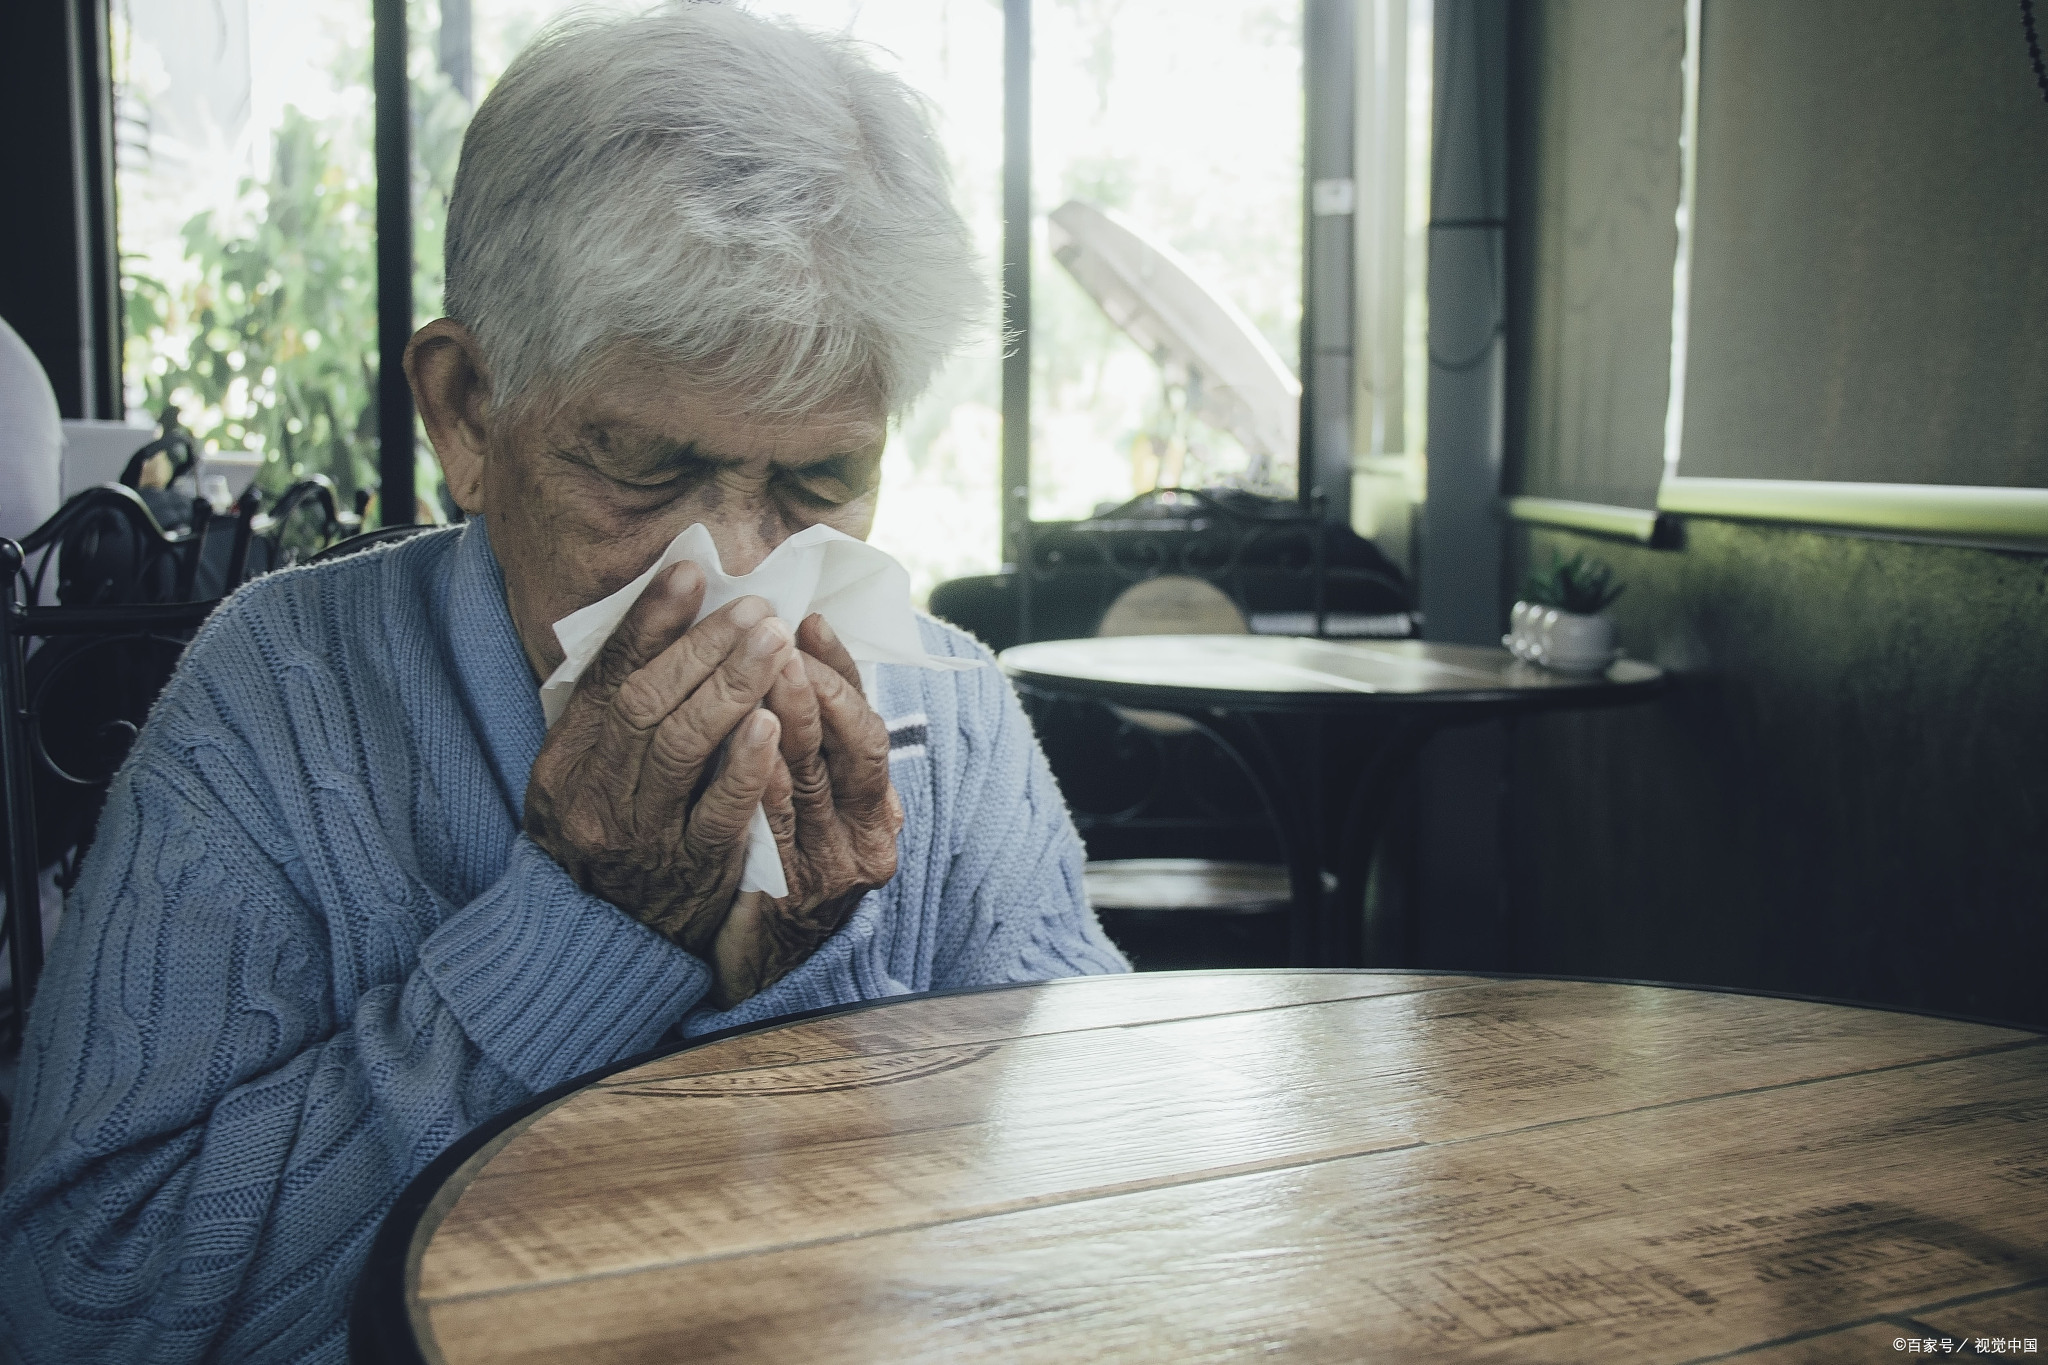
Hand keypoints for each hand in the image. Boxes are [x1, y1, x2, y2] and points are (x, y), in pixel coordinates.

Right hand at [524, 562, 796, 954]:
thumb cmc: (608, 837)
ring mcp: (639, 835)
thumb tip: (663, 623)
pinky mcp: (689, 870)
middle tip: (755, 608)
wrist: (601, 943)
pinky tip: (772, 719)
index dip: (649, 621)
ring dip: (732, 685)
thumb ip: (612, 713)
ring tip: (774, 642)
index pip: (606, 677)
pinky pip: (719, 810)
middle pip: (647, 703)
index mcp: (564, 762)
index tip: (691, 572)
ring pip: (682, 746)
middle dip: (703, 647)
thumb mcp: (585, 775)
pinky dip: (746, 762)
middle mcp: (592, 796)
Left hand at [707, 614, 902, 1006]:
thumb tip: (796, 667)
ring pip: (817, 778)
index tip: (811, 622)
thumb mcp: (812, 811)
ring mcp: (835, 868)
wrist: (761, 970)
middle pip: (852, 745)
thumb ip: (813, 752)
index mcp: (876, 805)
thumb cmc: (782, 872)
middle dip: (816, 684)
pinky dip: (765, 779)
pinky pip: (777, 827)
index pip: (867, 723)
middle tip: (781, 635)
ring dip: (791, 716)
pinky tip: (748, 742)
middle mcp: (869, 835)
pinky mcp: (795, 897)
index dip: (841, 670)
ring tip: (766, 667)